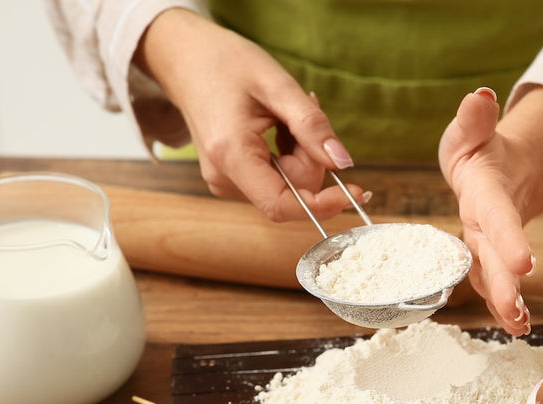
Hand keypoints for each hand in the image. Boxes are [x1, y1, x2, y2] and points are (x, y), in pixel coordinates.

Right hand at [134, 9, 366, 221]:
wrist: (186, 60)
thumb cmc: (226, 64)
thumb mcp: (277, 85)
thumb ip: (311, 126)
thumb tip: (343, 162)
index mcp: (231, 156)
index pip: (282, 205)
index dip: (323, 205)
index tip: (355, 191)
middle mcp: (224, 178)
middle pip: (291, 192)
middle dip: (311, 160)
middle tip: (304, 115)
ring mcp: (225, 181)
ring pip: (288, 187)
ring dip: (300, 155)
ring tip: (284, 116)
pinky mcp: (232, 178)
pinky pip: (276, 179)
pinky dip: (289, 156)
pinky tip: (277, 127)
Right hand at [438, 86, 542, 334]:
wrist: (480, 172)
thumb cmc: (477, 150)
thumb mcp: (475, 130)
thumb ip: (476, 118)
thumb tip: (481, 96)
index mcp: (479, 194)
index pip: (494, 218)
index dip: (507, 240)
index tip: (524, 264)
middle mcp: (476, 226)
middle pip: (487, 258)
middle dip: (500, 284)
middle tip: (516, 308)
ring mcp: (483, 246)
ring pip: (489, 279)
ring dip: (504, 303)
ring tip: (520, 325)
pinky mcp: (492, 260)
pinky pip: (497, 287)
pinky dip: (508, 308)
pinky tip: (522, 327)